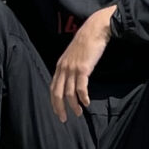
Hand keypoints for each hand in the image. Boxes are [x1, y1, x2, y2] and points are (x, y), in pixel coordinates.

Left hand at [49, 3, 113, 120]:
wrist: (95, 29)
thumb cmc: (87, 40)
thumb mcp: (74, 54)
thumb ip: (71, 65)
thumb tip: (73, 76)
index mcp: (60, 66)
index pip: (53, 88)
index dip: (54, 101)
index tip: (58, 111)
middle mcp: (63, 69)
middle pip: (57, 93)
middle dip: (59, 108)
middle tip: (63, 119)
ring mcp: (72, 69)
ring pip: (69, 93)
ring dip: (74, 105)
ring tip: (79, 113)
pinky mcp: (83, 69)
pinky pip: (81, 88)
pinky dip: (83, 98)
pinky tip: (86, 103)